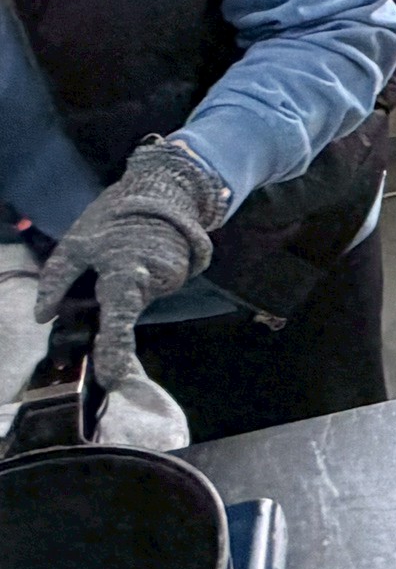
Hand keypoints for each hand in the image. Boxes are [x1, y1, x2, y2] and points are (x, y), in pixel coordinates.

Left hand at [35, 139, 230, 387]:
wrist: (166, 188)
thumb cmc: (117, 215)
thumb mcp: (77, 243)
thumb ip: (57, 281)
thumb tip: (44, 316)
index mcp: (125, 277)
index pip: (118, 325)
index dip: (113, 355)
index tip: (111, 380)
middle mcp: (153, 284)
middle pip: (124, 312)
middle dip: (109, 306)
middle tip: (97, 277)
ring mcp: (170, 280)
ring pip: (137, 299)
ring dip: (124, 290)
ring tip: (120, 257)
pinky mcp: (178, 274)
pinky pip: (150, 287)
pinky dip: (139, 280)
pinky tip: (136, 255)